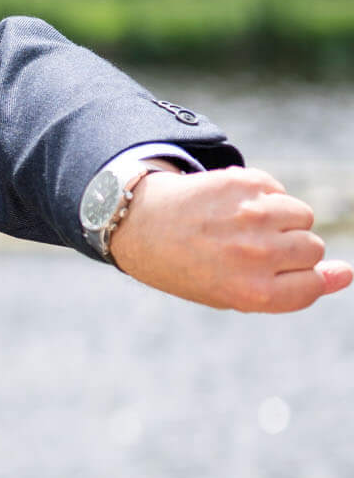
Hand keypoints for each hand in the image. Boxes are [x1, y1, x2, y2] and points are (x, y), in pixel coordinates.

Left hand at [111, 165, 352, 311]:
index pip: (312, 285)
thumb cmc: (193, 268)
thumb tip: (347, 274)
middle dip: (290, 250)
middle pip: (312, 248)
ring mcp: (251, 215)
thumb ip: (293, 290)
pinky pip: (281, 192)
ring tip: (242, 228)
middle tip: (248, 251)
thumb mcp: (234, 294)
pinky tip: (232, 208)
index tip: (275, 274)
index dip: (301, 278)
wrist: (144, 225)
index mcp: (252, 292)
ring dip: (281, 221)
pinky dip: (265, 198)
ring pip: (303, 216)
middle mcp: (254, 255)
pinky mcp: (246, 183)